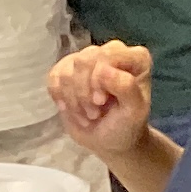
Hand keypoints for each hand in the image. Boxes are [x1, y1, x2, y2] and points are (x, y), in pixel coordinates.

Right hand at [49, 40, 157, 161]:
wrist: (110, 140)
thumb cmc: (127, 125)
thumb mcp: (134, 112)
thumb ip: (127, 88)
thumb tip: (103, 69)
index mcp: (136, 58)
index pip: (106, 56)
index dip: (97, 80)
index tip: (101, 102)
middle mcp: (112, 52)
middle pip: (82, 61)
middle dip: (83, 93)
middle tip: (94, 114)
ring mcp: (88, 58)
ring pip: (67, 71)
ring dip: (73, 100)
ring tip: (88, 115)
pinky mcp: (68, 69)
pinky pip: (54, 76)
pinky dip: (60, 97)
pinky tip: (72, 109)